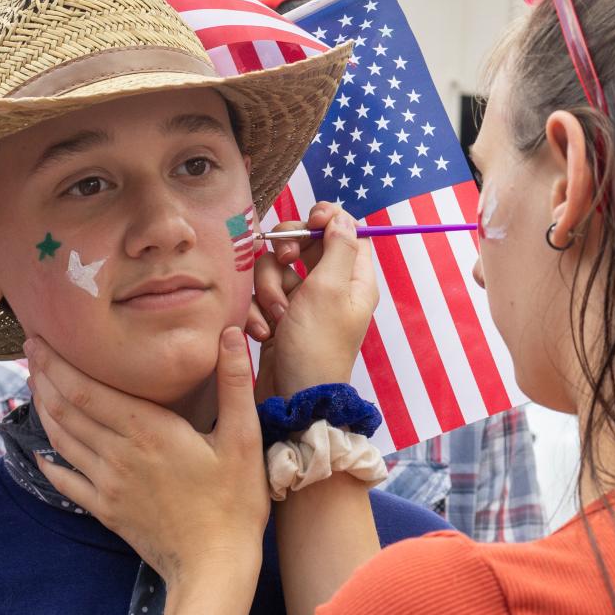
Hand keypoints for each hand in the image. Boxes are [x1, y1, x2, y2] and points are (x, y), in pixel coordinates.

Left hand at [25, 329, 267, 590]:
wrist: (215, 567)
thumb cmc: (234, 502)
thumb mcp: (243, 439)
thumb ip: (233, 384)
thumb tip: (230, 335)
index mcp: (147, 430)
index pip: (86, 389)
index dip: (56, 363)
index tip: (39, 339)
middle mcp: (118, 453)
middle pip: (66, 409)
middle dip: (44, 377)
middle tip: (29, 350)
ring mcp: (107, 484)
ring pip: (62, 440)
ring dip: (44, 410)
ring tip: (35, 385)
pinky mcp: (105, 510)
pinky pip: (66, 482)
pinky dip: (49, 463)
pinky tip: (41, 452)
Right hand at [252, 204, 375, 394]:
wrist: (294, 398)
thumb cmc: (317, 346)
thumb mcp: (331, 290)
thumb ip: (337, 247)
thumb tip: (340, 217)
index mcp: (354, 279)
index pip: (345, 231)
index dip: (326, 220)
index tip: (310, 219)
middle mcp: (330, 287)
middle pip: (304, 244)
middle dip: (286, 252)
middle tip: (283, 259)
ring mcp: (302, 303)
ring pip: (276, 269)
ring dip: (270, 287)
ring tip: (277, 314)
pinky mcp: (279, 317)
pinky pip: (262, 295)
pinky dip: (260, 310)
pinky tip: (266, 331)